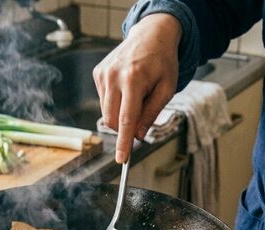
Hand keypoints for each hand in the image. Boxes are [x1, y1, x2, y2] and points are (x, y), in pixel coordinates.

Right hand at [93, 14, 180, 162]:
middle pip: (113, 120)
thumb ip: (151, 113)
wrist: (151, 34)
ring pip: (107, 112)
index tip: (121, 159)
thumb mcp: (166, 88)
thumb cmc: (162, 61)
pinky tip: (127, 87)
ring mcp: (103, 74)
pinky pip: (104, 101)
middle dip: (125, 128)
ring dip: (121, 114)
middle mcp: (114, 76)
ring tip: (136, 94)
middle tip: (141, 117)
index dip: (124, 142)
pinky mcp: (98, 73)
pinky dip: (115, 102)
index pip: (126, 119)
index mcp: (133, 79)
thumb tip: (138, 135)